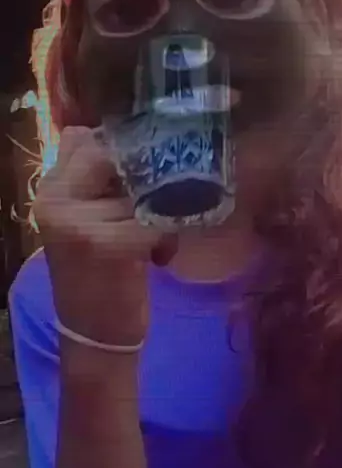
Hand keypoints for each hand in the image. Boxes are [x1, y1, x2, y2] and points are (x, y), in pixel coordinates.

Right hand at [34, 126, 176, 347]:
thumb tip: (90, 129)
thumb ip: (88, 177)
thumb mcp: (83, 219)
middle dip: (146, 175)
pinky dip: (165, 237)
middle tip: (159, 202)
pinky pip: (151, 221)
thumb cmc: (98, 274)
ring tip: (160, 239)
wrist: (94, 337)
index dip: (124, 149)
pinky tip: (160, 257)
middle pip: (112, 155)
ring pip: (139, 189)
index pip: (86, 139)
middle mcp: (55, 200)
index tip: (147, 171)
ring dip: (162, 210)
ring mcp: (76, 222)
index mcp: (50, 190)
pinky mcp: (103, 245)